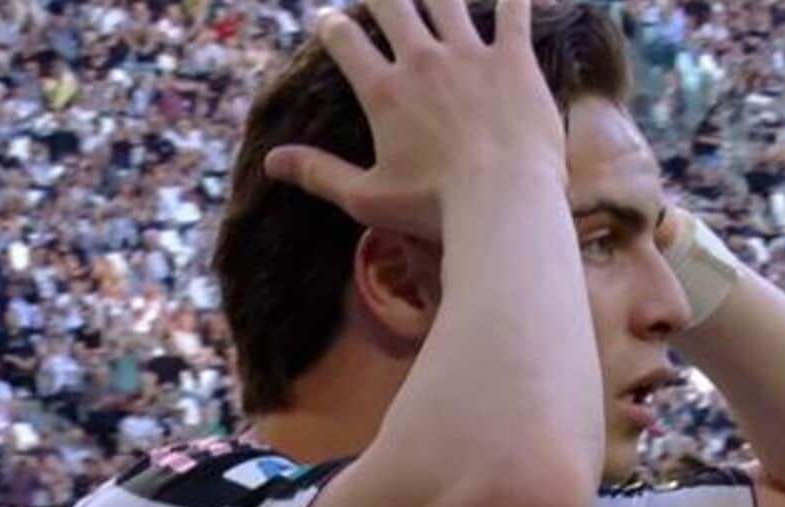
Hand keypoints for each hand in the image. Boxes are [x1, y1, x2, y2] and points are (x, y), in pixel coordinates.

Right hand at [265, 0, 564, 241]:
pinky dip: (513, 0)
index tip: (330, 21)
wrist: (503, 201)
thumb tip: (271, 161)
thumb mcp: (367, 198)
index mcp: (383, 92)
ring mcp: (470, 56)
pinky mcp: (514, 61)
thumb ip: (319, 173)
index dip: (333, 26)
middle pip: (391, 6)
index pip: (345, 41)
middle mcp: (422, 61)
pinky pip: (513, 14)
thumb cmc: (434, 208)